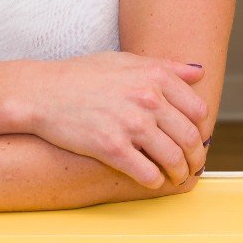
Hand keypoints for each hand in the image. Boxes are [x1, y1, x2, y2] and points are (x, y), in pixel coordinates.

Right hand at [8, 52, 210, 187]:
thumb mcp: (125, 61)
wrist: (42, 92)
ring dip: (179, 173)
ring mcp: (131, 124)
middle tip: (193, 166)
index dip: (201, 130)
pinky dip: (155, 181)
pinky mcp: (112, 148)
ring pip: (173, 159)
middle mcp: (148, 98)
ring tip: (175, 177)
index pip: (197, 110)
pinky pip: (148, 174)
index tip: (196, 140)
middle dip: (196, 158)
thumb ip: (165, 66)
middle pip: (190, 138)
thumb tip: (199, 72)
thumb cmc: (81, 76)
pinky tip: (152, 180)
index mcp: (155, 76)